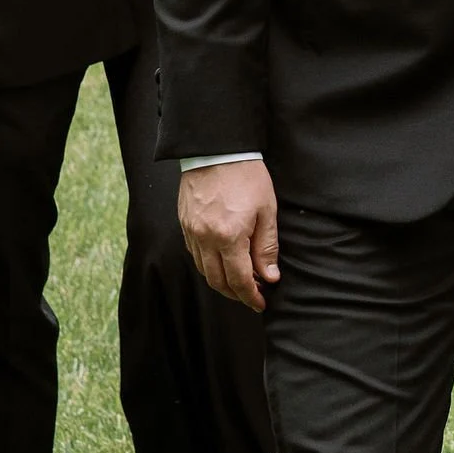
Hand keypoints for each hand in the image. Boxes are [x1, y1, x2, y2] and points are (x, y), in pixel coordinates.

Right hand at [179, 161, 279, 310]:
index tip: (260, 303)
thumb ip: (266, 247)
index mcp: (229, 236)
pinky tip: (221, 262)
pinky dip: (208, 265)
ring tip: (239, 281)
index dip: (250, 296)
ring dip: (221, 281)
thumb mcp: (266, 210)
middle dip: (235, 293)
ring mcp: (191, 232)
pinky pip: (194, 255)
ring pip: (203, 270)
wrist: (216, 149)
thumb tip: (269, 277)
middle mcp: (205, 239)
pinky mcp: (184, 224)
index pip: (239, 280)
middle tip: (251, 295)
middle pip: (218, 281)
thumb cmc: (246, 176)